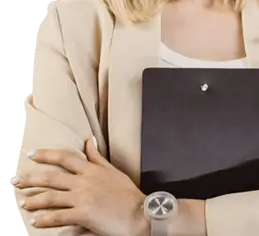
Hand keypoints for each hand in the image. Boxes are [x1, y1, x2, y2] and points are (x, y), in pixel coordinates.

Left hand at [12, 139, 146, 235]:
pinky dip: (45, 219)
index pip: (65, 157)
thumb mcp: (113, 170)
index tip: (32, 153)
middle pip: (52, 177)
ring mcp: (83, 198)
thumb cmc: (128, 194)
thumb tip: (90, 140)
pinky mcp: (83, 215)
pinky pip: (59, 217)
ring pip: (52, 197)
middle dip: (32, 178)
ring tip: (22, 202)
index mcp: (92, 170)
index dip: (46, 154)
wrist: (139, 213)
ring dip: (34, 200)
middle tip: (16, 180)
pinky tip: (35, 221)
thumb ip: (98, 157)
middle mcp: (85, 182)